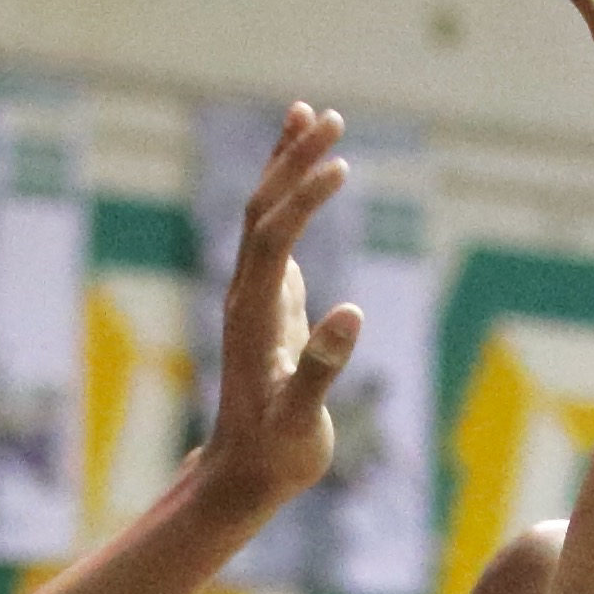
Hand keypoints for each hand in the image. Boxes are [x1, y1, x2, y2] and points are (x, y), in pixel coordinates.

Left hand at [189, 103, 363, 521]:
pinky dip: (290, 197)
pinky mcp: (269, 305)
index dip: (304, 200)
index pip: (275, 240)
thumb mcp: (301, 423)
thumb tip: (351, 314)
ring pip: (263, 216)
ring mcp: (255, 297)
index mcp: (254, 319)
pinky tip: (306, 174)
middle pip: (262, 212)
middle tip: (331, 116)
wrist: (242, 476)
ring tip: (312, 116)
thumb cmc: (276, 456)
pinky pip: (275, 235)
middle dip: (293, 161)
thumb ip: (321, 370)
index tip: (341, 166)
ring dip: (286, 166)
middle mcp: (247, 297)